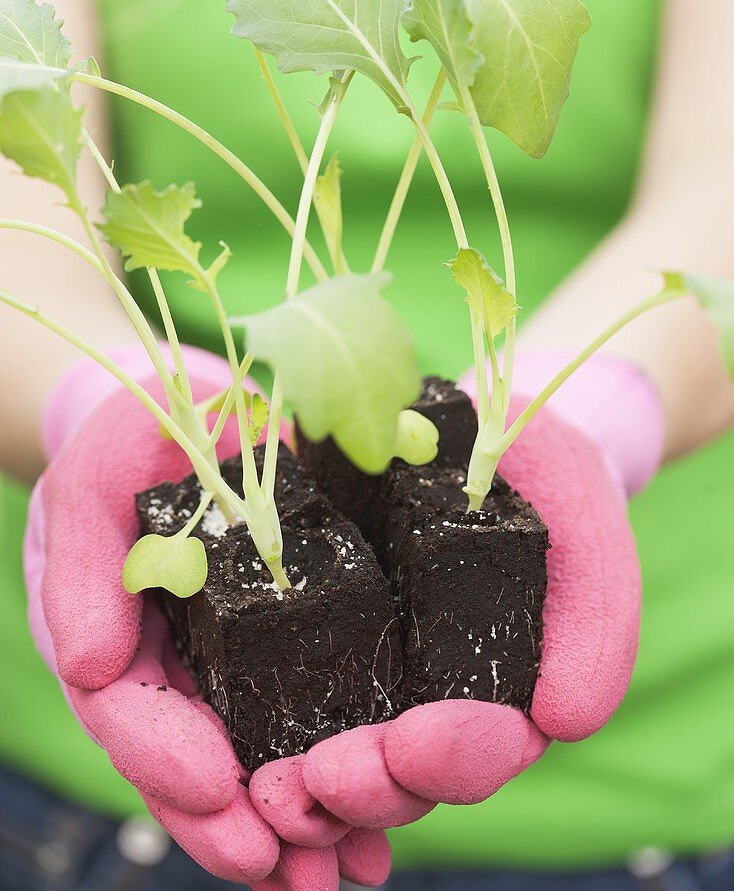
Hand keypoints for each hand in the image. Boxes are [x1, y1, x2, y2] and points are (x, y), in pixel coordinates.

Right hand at [24, 347, 390, 887]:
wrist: (190, 418)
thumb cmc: (129, 446)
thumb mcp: (88, 487)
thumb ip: (82, 570)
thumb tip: (89, 665)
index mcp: (119, 643)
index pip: (130, 715)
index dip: (164, 760)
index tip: (214, 792)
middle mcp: (176, 672)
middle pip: (198, 767)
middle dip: (237, 826)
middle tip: (286, 868)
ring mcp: (235, 665)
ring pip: (259, 762)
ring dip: (300, 824)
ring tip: (346, 867)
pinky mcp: (296, 643)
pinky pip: (313, 718)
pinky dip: (341, 779)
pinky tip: (377, 831)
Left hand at [288, 361, 645, 828]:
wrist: (488, 436)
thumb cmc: (551, 487)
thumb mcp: (590, 538)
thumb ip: (597, 628)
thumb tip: (564, 718)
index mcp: (496, 696)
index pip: (479, 752)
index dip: (452, 761)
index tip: (415, 743)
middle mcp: (425, 700)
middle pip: (396, 776)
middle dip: (366, 786)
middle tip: (324, 776)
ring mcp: (363, 669)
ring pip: (332, 756)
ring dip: (301, 784)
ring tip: (270, 782)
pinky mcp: (306, 624)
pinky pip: (272, 690)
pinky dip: (250, 724)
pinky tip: (228, 740)